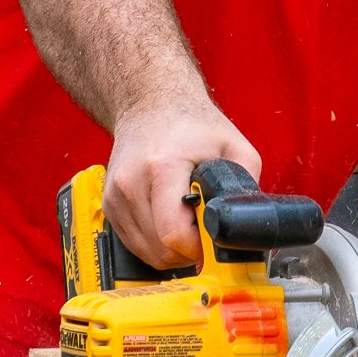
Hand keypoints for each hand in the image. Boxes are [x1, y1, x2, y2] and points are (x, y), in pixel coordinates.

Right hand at [103, 100, 262, 268]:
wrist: (150, 103)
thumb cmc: (191, 123)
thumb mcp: (233, 145)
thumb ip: (246, 183)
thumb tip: (248, 221)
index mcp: (161, 168)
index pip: (173, 234)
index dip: (199, 247)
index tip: (212, 238)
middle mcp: (131, 184)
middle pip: (160, 250)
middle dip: (188, 249)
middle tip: (203, 227)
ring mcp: (115, 197)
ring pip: (146, 252)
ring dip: (170, 248)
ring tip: (187, 220)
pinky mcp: (109, 205)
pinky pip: (135, 244)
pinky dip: (154, 241)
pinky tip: (169, 219)